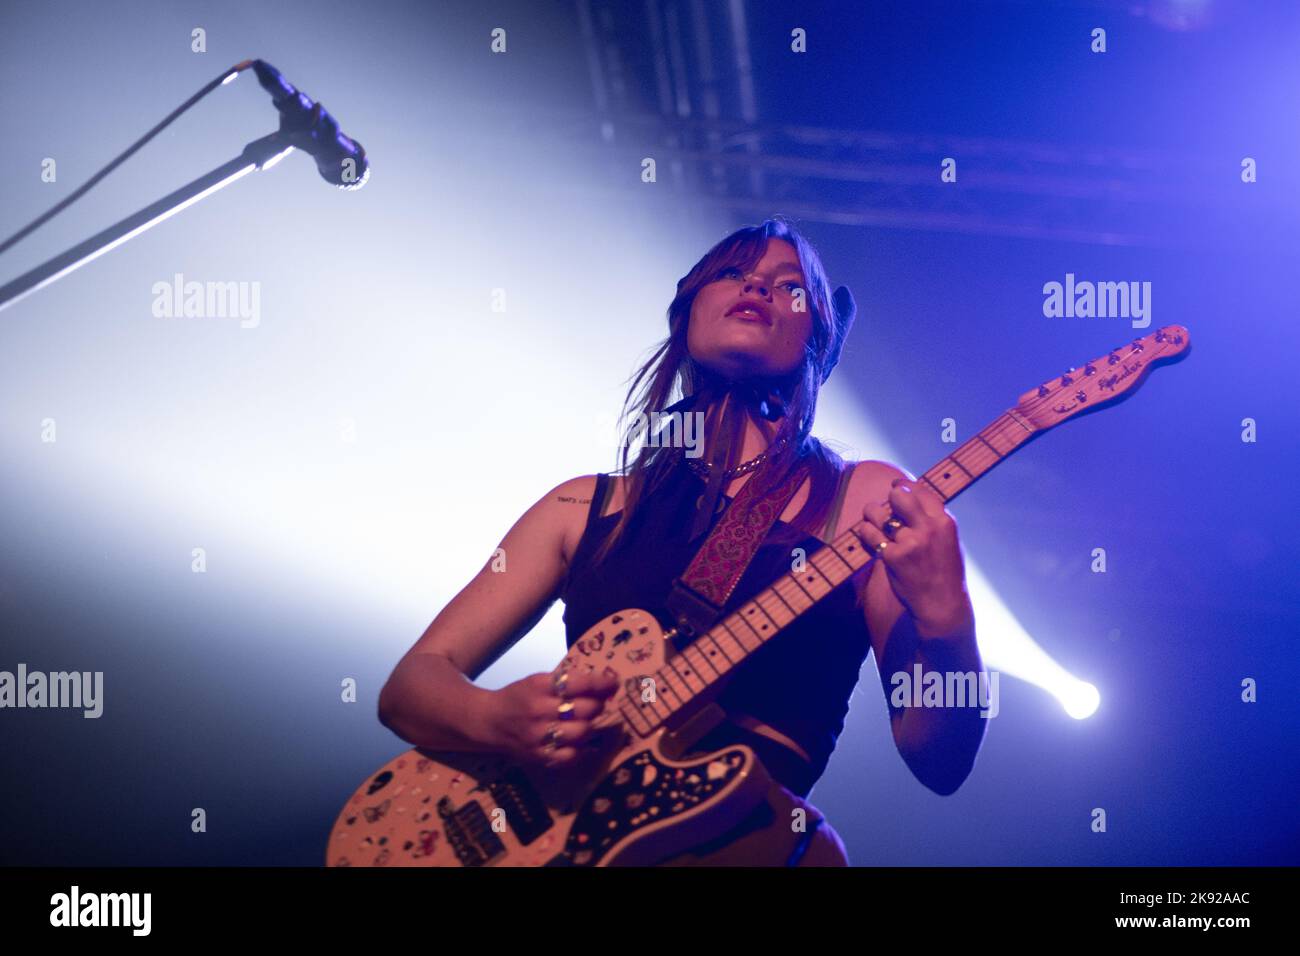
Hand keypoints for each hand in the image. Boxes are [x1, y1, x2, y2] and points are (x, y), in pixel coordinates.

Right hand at [481, 668, 620, 767]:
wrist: (488, 721)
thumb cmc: (519, 697)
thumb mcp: (538, 681)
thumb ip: (569, 682)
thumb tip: (608, 685)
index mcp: (539, 685)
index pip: (580, 683)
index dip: (602, 683)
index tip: (613, 683)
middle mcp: (538, 709)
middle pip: (586, 708)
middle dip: (597, 705)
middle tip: (595, 705)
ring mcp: (538, 735)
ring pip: (582, 732)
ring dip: (589, 726)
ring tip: (584, 722)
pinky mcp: (538, 756)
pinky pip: (570, 756)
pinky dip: (580, 749)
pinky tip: (578, 742)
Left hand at [855, 477, 972, 636]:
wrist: (941, 604)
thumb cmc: (945, 572)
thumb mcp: (949, 541)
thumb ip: (933, 520)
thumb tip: (911, 499)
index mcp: (944, 522)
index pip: (920, 491)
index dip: (904, 486)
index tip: (896, 487)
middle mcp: (927, 529)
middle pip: (898, 496)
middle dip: (890, 497)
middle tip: (886, 505)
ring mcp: (908, 543)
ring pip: (877, 513)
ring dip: (872, 513)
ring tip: (873, 519)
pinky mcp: (891, 557)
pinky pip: (869, 534)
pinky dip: (866, 533)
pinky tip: (871, 537)